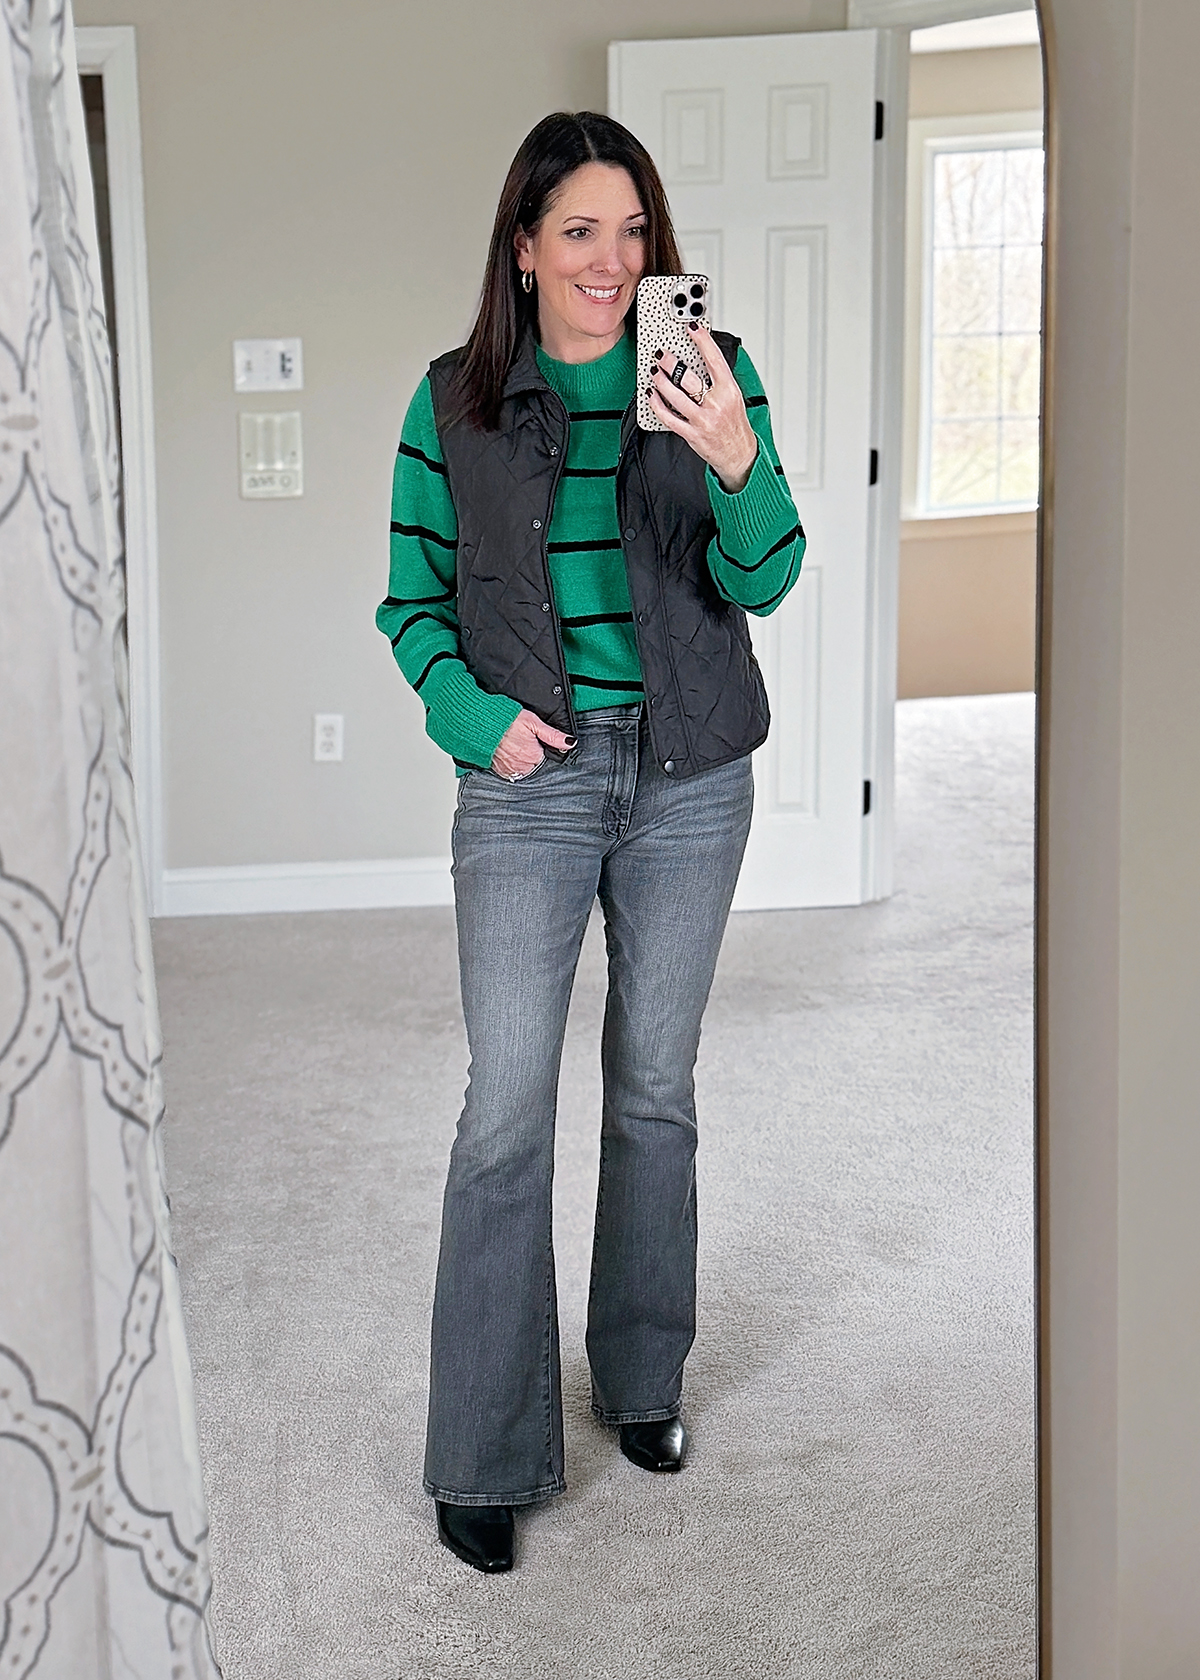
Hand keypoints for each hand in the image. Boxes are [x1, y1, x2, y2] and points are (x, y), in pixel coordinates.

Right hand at [492, 709, 574, 779]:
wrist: (482, 723)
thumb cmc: (507, 720)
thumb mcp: (533, 723)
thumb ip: (553, 735)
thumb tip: (570, 742)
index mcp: (534, 756)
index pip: (544, 757)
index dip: (540, 748)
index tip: (533, 741)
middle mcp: (523, 766)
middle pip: (534, 765)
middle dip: (531, 755)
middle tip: (522, 742)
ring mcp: (510, 769)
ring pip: (522, 769)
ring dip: (521, 761)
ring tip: (514, 747)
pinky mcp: (499, 770)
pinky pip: (510, 772)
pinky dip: (510, 765)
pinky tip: (508, 753)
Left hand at [647, 322, 758, 491]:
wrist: (739, 454)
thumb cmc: (734, 424)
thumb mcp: (733, 397)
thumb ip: (718, 379)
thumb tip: (700, 356)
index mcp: (729, 391)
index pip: (714, 360)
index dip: (702, 341)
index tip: (691, 327)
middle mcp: (716, 404)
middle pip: (688, 377)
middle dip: (671, 362)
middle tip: (661, 354)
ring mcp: (703, 420)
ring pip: (675, 395)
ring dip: (660, 381)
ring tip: (654, 372)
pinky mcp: (692, 434)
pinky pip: (669, 417)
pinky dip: (657, 404)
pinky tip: (652, 395)